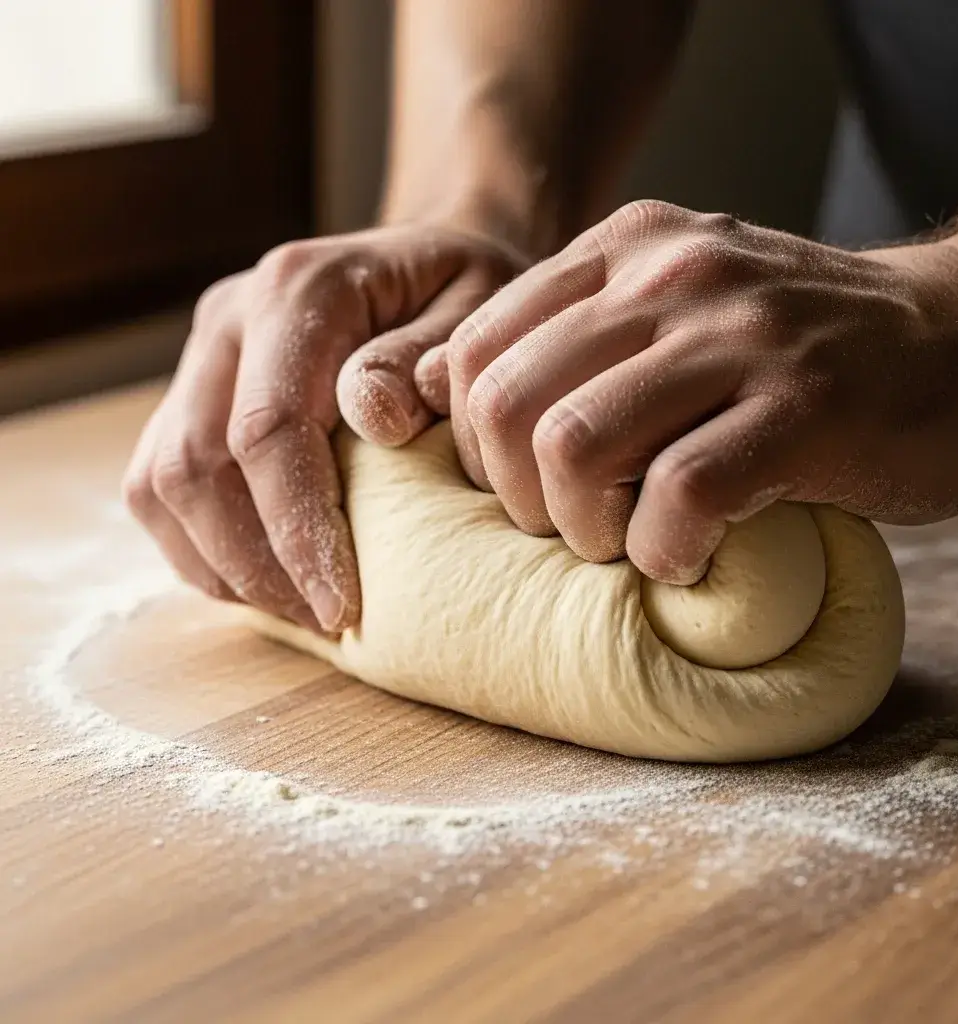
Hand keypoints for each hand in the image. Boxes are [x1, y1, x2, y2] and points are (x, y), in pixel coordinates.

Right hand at [123, 223, 525, 629]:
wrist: (425, 264)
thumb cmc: (466, 293)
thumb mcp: (481, 307)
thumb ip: (430, 357)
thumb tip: (375, 418)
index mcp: (298, 289)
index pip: (268, 429)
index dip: (298, 530)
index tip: (345, 605)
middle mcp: (230, 320)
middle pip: (196, 467)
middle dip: (257, 564)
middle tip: (328, 621)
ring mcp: (203, 358)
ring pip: (162, 484)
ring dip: (224, 565)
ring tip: (301, 610)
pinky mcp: (193, 395)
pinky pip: (160, 488)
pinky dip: (203, 549)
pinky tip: (266, 581)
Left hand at [445, 199, 957, 582]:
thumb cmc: (797, 350)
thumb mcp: (675, 308)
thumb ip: (570, 335)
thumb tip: (439, 388)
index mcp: (627, 249)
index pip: (480, 345)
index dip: (475, 438)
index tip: (524, 483)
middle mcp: (673, 276)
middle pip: (508, 403)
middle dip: (517, 494)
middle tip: (569, 525)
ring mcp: (740, 336)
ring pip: (575, 447)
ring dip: (583, 527)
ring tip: (625, 540)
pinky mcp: (803, 406)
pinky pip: (681, 494)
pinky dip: (665, 550)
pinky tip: (689, 553)